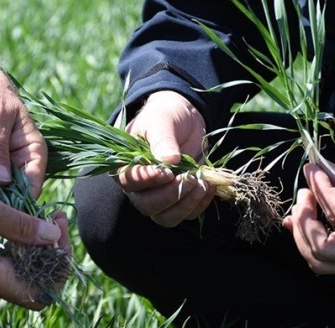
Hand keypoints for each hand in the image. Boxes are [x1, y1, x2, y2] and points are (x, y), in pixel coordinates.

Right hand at [0, 186, 69, 309]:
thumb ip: (21, 226)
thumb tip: (53, 236)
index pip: (41, 291)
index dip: (60, 264)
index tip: (60, 229)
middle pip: (34, 280)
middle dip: (52, 249)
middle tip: (55, 216)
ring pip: (20, 269)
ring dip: (35, 243)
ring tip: (42, 213)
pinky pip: (3, 261)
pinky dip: (16, 242)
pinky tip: (18, 218)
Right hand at [118, 91, 214, 226]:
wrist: (184, 118)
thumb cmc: (165, 116)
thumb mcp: (161, 122)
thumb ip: (162, 140)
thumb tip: (169, 160)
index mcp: (126, 166)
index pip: (130, 181)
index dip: (148, 180)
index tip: (167, 172)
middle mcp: (139, 187)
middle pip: (148, 205)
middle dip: (170, 195)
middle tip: (189, 177)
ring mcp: (159, 196)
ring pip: (166, 217)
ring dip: (186, 205)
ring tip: (202, 184)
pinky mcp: (179, 200)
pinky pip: (186, 214)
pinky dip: (199, 204)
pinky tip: (208, 187)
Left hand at [283, 163, 334, 273]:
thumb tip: (317, 168)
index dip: (320, 189)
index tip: (313, 169)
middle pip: (321, 251)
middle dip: (304, 221)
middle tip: (305, 193)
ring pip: (320, 261)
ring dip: (303, 234)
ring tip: (304, 204)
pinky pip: (327, 257)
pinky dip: (307, 239)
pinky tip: (301, 218)